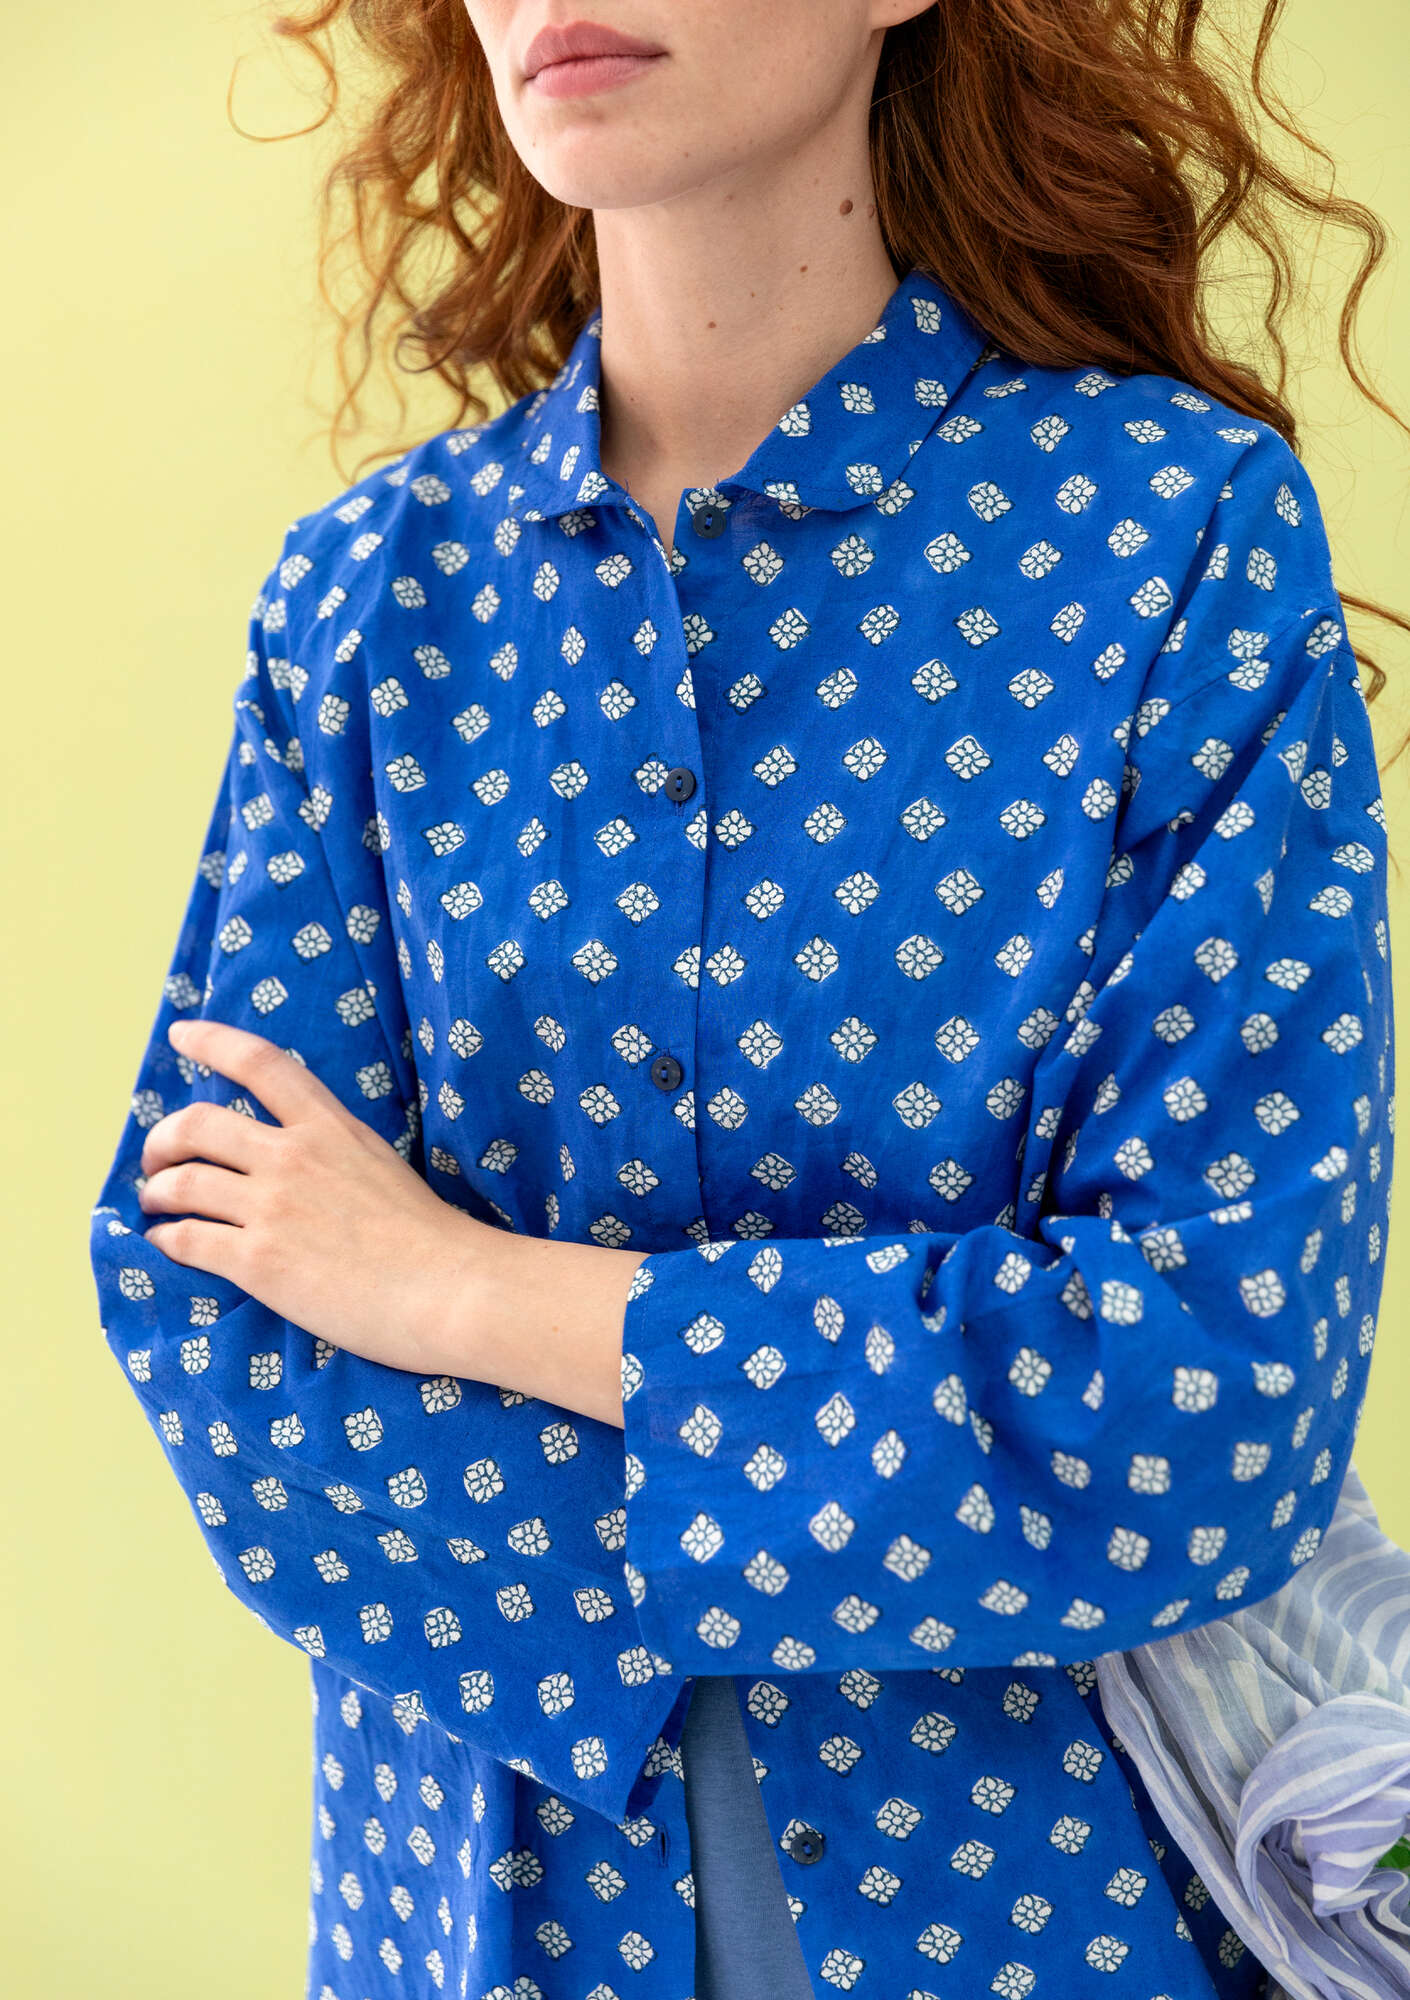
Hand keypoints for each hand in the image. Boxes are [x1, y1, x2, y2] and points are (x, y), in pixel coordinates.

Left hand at [137, 1016, 486, 1375]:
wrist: (451, 1290)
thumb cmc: (431, 1239)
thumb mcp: (382, 1165)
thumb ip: (336, 1151)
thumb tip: (300, 1154)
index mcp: (331, 1128)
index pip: (261, 1064)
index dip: (213, 1042)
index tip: (182, 1034)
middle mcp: (294, 1157)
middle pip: (197, 1125)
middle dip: (162, 1139)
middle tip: (157, 1159)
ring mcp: (273, 1208)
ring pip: (181, 1182)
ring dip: (157, 1192)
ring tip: (156, 1204)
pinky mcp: (259, 1261)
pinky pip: (186, 1239)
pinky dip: (165, 1239)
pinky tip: (166, 1244)